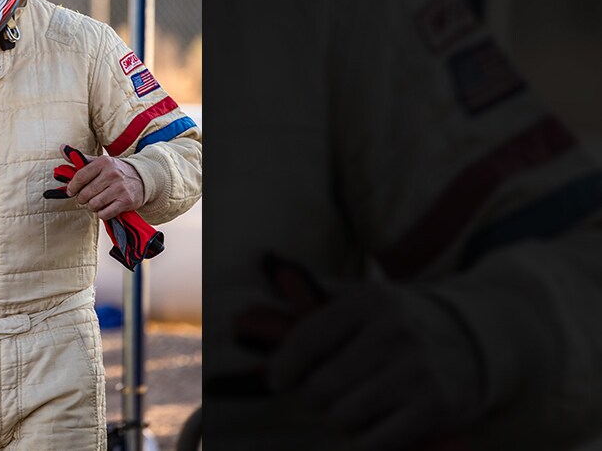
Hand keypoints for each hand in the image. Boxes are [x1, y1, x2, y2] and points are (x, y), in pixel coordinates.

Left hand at [61, 146, 145, 219]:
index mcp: (103, 162)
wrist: (142, 179)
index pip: (80, 177)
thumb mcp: (100, 162)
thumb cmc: (115, 171)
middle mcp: (112, 174)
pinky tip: (105, 208)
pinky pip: (105, 213)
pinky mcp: (126, 201)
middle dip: (82, 198)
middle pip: (85, 194)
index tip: (71, 191)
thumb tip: (62, 148)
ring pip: (94, 204)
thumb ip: (81, 159)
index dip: (72, 187)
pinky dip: (102, 213)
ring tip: (96, 202)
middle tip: (86, 198)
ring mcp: (120, 188)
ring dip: (92, 206)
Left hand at [266, 281, 481, 450]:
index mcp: (369, 301)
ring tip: (346, 409)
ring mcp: (417, 369)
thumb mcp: (364, 297)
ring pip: (344, 415)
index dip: (283, 366)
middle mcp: (394, 332)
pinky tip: (369, 427)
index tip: (277, 380)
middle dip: (311, 398)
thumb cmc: (402, 321)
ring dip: (336, 420)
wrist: (478, 335)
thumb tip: (254, 312)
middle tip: (318, 397)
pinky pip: (374, 441)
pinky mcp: (437, 405)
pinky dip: (361, 441)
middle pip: (321, 386)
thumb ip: (314, 301)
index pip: (307, 339)